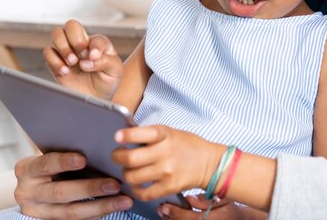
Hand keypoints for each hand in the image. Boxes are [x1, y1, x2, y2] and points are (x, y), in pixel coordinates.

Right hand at [13, 152, 132, 219]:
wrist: (35, 184)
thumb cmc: (50, 162)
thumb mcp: (51, 152)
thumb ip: (67, 149)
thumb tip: (99, 142)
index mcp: (26, 169)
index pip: (45, 164)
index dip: (64, 162)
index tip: (83, 159)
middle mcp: (27, 192)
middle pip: (60, 193)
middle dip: (90, 188)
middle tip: (115, 184)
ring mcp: (38, 211)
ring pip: (71, 213)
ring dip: (101, 206)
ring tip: (124, 200)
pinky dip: (98, 213)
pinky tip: (116, 206)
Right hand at [43, 19, 123, 99]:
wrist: (96, 98)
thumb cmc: (107, 81)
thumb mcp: (116, 70)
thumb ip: (105, 61)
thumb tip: (86, 61)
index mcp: (99, 43)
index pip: (95, 38)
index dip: (94, 47)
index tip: (94, 59)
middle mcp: (82, 44)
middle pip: (71, 25)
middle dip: (76, 40)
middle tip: (82, 56)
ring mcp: (68, 51)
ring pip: (57, 33)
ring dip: (63, 47)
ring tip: (72, 62)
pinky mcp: (56, 62)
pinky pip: (47, 52)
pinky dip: (54, 61)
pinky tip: (65, 71)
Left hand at [111, 125, 225, 201]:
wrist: (209, 163)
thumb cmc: (187, 146)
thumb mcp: (171, 132)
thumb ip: (150, 135)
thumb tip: (125, 139)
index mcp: (165, 135)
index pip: (142, 134)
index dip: (126, 135)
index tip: (117, 137)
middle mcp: (165, 152)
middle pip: (130, 158)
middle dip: (117, 157)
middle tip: (117, 156)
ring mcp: (167, 171)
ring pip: (132, 177)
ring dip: (126, 174)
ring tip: (129, 170)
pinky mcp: (169, 187)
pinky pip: (143, 193)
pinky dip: (136, 190)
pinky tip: (138, 184)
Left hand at [159, 195, 265, 219]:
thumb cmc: (231, 209)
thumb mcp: (223, 200)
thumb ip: (205, 200)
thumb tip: (190, 199)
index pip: (188, 218)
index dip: (175, 212)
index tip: (165, 205)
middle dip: (169, 218)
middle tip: (161, 209)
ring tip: (164, 213)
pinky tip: (171, 218)